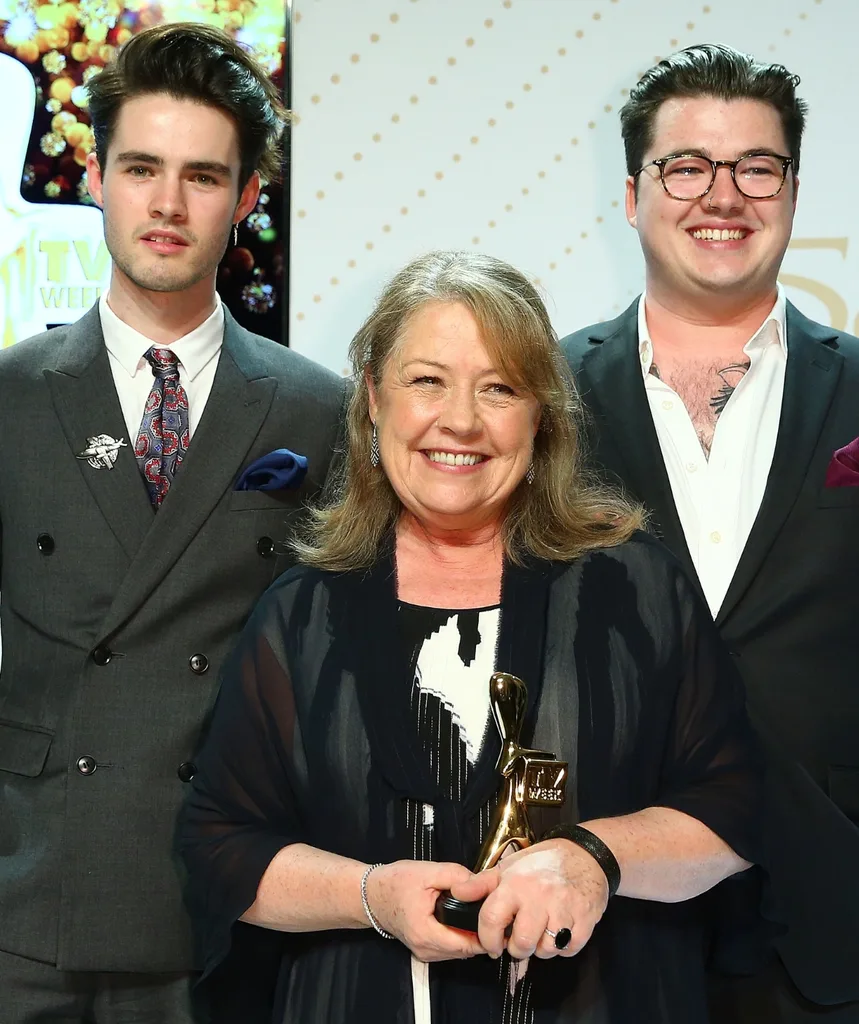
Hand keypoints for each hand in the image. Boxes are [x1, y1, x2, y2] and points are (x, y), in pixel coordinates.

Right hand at [365, 860, 498, 962]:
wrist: (372, 894)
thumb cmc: (397, 882)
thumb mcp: (428, 871)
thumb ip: (457, 877)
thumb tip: (482, 884)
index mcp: (426, 933)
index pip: (466, 945)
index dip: (486, 934)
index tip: (499, 918)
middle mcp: (426, 950)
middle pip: (466, 950)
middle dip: (481, 932)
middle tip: (493, 911)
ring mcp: (424, 953)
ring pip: (459, 951)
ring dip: (471, 935)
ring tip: (480, 913)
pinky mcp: (425, 950)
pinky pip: (450, 948)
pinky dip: (460, 936)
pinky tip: (464, 919)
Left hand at [457, 839, 608, 959]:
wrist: (584, 855)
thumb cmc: (542, 863)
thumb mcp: (508, 868)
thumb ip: (481, 884)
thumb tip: (457, 892)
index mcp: (515, 884)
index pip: (491, 920)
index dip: (488, 939)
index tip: (492, 944)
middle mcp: (539, 896)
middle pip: (522, 942)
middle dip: (518, 948)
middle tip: (519, 939)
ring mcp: (564, 908)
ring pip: (546, 949)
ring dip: (541, 948)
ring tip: (540, 933)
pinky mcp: (585, 919)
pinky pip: (569, 949)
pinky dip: (563, 947)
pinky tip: (559, 931)